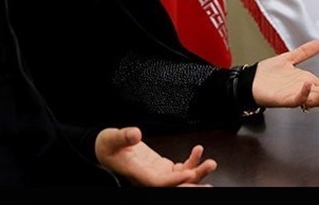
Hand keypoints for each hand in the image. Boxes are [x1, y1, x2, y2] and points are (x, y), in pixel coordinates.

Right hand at [94, 127, 216, 186]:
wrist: (107, 149)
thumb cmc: (108, 146)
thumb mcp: (111, 138)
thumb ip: (123, 136)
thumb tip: (135, 134)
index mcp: (137, 173)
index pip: (159, 182)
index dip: (175, 180)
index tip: (189, 173)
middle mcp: (149, 177)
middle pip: (174, 185)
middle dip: (193, 182)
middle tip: (208, 176)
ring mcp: (157, 174)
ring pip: (180, 178)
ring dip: (197, 172)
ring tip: (211, 163)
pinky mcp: (161, 168)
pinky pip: (179, 169)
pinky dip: (190, 162)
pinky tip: (197, 151)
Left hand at [252, 40, 318, 110]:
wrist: (249, 81)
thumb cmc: (268, 74)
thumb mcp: (288, 59)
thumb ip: (303, 52)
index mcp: (308, 83)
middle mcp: (305, 91)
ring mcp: (295, 96)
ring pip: (315, 100)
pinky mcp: (284, 100)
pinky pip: (296, 99)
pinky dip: (303, 92)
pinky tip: (307, 83)